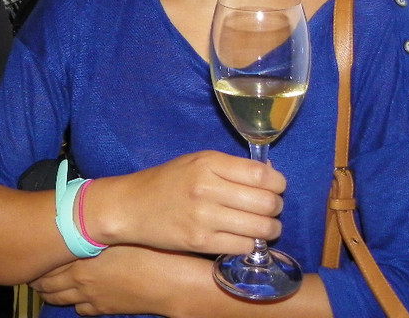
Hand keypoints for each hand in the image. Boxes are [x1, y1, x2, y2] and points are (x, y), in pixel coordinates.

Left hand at [33, 245, 207, 316]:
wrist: (167, 282)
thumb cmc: (146, 250)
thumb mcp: (117, 231)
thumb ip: (95, 228)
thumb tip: (83, 213)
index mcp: (80, 256)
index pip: (47, 261)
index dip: (38, 258)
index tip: (32, 252)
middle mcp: (79, 278)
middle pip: (47, 282)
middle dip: (38, 278)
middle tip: (33, 272)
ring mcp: (90, 297)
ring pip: (58, 298)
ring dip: (50, 293)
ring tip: (45, 287)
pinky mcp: (103, 309)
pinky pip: (80, 310)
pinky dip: (74, 304)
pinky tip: (76, 297)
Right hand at [90, 150, 285, 254]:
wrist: (130, 206)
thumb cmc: (166, 181)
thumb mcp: (196, 162)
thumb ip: (231, 167)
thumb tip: (271, 176)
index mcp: (208, 162)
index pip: (263, 174)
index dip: (278, 184)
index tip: (275, 188)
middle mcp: (207, 187)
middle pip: (268, 202)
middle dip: (276, 207)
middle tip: (268, 209)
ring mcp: (204, 217)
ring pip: (261, 228)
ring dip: (269, 229)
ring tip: (262, 227)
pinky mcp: (200, 242)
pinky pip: (243, 246)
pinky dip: (249, 244)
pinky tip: (242, 238)